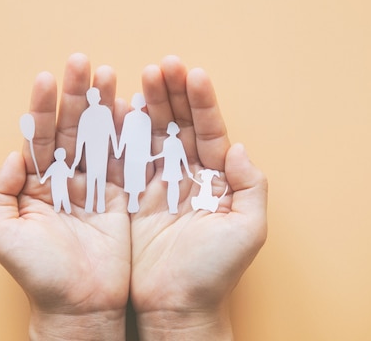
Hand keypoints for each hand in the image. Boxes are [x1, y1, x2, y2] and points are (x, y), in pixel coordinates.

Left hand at [0, 54, 130, 340]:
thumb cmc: (38, 274)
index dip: (42, 107)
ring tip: (108, 74)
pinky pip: (125, 159)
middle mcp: (64, 178)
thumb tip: (12, 157)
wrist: (79, 304)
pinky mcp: (120, 195)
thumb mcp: (3, 235)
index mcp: (35, 183)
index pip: (39, 136)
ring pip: (99, 136)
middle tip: (81, 62)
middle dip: (75, 95)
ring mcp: (93, 184)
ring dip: (102, 105)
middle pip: (71, 127)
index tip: (46, 78)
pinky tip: (131, 107)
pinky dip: (129, 134)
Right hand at [130, 56, 267, 339]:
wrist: (176, 305)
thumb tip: (237, 148)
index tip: (192, 74)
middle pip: (180, 124)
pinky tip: (120, 109)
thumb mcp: (247, 230)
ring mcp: (159, 182)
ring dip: (148, 105)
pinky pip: (127, 158)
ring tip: (140, 77)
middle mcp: (188, 174)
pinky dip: (123, 134)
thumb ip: (249, 187)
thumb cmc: (214, 273)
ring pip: (153, 134)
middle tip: (162, 66)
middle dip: (172, 93)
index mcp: (217, 178)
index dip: (202, 102)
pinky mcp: (133, 195)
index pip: (210, 130)